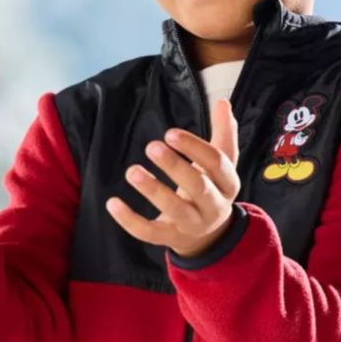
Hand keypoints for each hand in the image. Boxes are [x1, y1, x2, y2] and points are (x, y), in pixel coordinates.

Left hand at [106, 98, 240, 257]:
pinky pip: (150, 233)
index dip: (194, 147)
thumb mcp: (221, 164)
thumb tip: (223, 102)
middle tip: (151, 146)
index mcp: (228, 184)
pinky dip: (130, 221)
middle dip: (175, 167)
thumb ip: (223, 133)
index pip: (217, 163)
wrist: (209, 235)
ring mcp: (192, 225)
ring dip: (153, 190)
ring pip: (174, 209)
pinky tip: (112, 203)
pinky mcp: (171, 238)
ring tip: (132, 171)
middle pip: (198, 187)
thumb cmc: (211, 188)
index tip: (170, 133)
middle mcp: (214, 206)